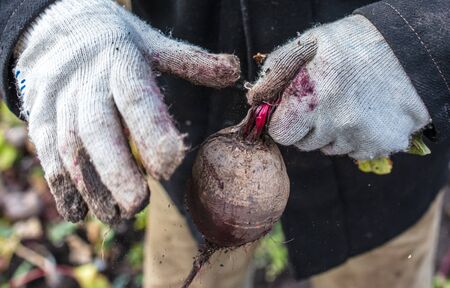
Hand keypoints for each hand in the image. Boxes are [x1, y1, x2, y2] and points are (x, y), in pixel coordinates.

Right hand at [15, 0, 239, 223]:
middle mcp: (87, 85)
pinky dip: (62, 187)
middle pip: (97, 130)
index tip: (170, 163)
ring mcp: (59, 102)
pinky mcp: (40, 119)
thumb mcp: (152, 44)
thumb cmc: (116, 42)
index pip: (137, 98)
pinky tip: (80, 212)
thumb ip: (191, 61)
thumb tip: (234, 71)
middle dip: (116, 170)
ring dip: (92, 187)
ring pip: (71, 149)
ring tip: (116, 217)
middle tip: (138, 205)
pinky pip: (48, 155)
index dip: (152, 131)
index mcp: (121, 64)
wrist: (56, 28)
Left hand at [247, 15, 429, 159]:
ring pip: (328, 147)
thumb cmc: (351, 46)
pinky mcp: (378, 145)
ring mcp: (358, 137)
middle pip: (303, 143)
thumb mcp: (308, 47)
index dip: (284, 120)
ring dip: (331, 132)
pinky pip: (352, 151)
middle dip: (306, 127)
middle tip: (322, 103)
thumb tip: (256, 97)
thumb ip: (276, 72)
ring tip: (346, 103)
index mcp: (312, 98)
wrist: (406, 53)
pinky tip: (363, 114)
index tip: (292, 109)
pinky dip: (353, 137)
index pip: (280, 132)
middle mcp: (334, 123)